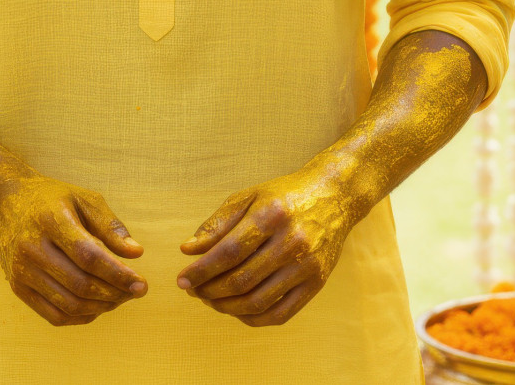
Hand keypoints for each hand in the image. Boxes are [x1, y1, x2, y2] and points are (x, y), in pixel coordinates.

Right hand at [0, 166, 147, 325]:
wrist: (5, 202)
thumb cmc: (52, 198)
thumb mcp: (83, 198)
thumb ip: (110, 226)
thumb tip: (137, 253)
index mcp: (50, 219)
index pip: (88, 256)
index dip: (117, 274)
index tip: (142, 283)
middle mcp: (31, 247)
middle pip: (80, 284)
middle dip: (115, 293)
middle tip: (136, 291)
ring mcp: (21, 271)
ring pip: (69, 304)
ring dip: (101, 307)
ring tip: (121, 298)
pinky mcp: (17, 288)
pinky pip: (54, 315)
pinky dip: (81, 316)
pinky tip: (98, 306)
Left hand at [176, 159, 364, 326]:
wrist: (333, 197)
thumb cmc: (282, 196)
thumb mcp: (248, 197)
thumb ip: (217, 224)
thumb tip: (187, 251)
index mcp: (270, 215)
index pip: (228, 252)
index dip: (201, 270)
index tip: (181, 280)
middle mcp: (291, 241)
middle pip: (241, 280)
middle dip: (209, 291)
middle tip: (193, 291)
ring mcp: (306, 266)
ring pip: (257, 301)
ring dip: (226, 307)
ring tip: (210, 300)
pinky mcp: (316, 284)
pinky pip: (279, 314)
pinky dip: (252, 318)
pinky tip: (235, 309)